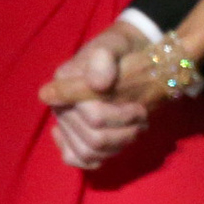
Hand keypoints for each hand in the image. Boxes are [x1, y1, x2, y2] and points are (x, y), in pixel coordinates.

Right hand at [38, 21, 156, 168]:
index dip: (121, 117)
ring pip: (88, 152)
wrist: (125, 55)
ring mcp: (65, 123)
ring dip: (117, 146)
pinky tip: (112, 146)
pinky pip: (75, 158)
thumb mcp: (114, 45)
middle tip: (142, 120)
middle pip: (93, 139)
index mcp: (65, 84)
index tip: (139, 109)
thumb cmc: (120, 50)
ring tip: (134, 130)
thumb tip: (98, 84)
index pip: (94, 117)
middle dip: (125, 133)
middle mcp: (61, 107)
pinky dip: (97, 158)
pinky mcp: (72, 135)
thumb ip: (104, 60)